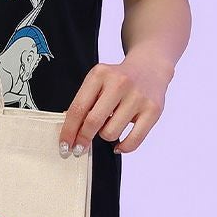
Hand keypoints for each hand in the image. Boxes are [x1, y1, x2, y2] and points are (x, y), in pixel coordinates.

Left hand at [58, 52, 173, 157]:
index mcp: (100, 74)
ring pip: (111, 133)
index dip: (68, 131)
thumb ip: (85, 102)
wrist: (150, 67)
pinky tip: (119, 146)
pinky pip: (133, 140)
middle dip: (83, 139)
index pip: (78, 108)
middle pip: (93, 122)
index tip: (64, 145)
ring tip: (110, 125)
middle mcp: (119, 83)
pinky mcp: (153, 109)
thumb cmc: (118, 79)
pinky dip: (123, 148)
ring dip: (106, 135)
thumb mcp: (98, 81)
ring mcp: (138, 97)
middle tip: (78, 148)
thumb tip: (71, 132)